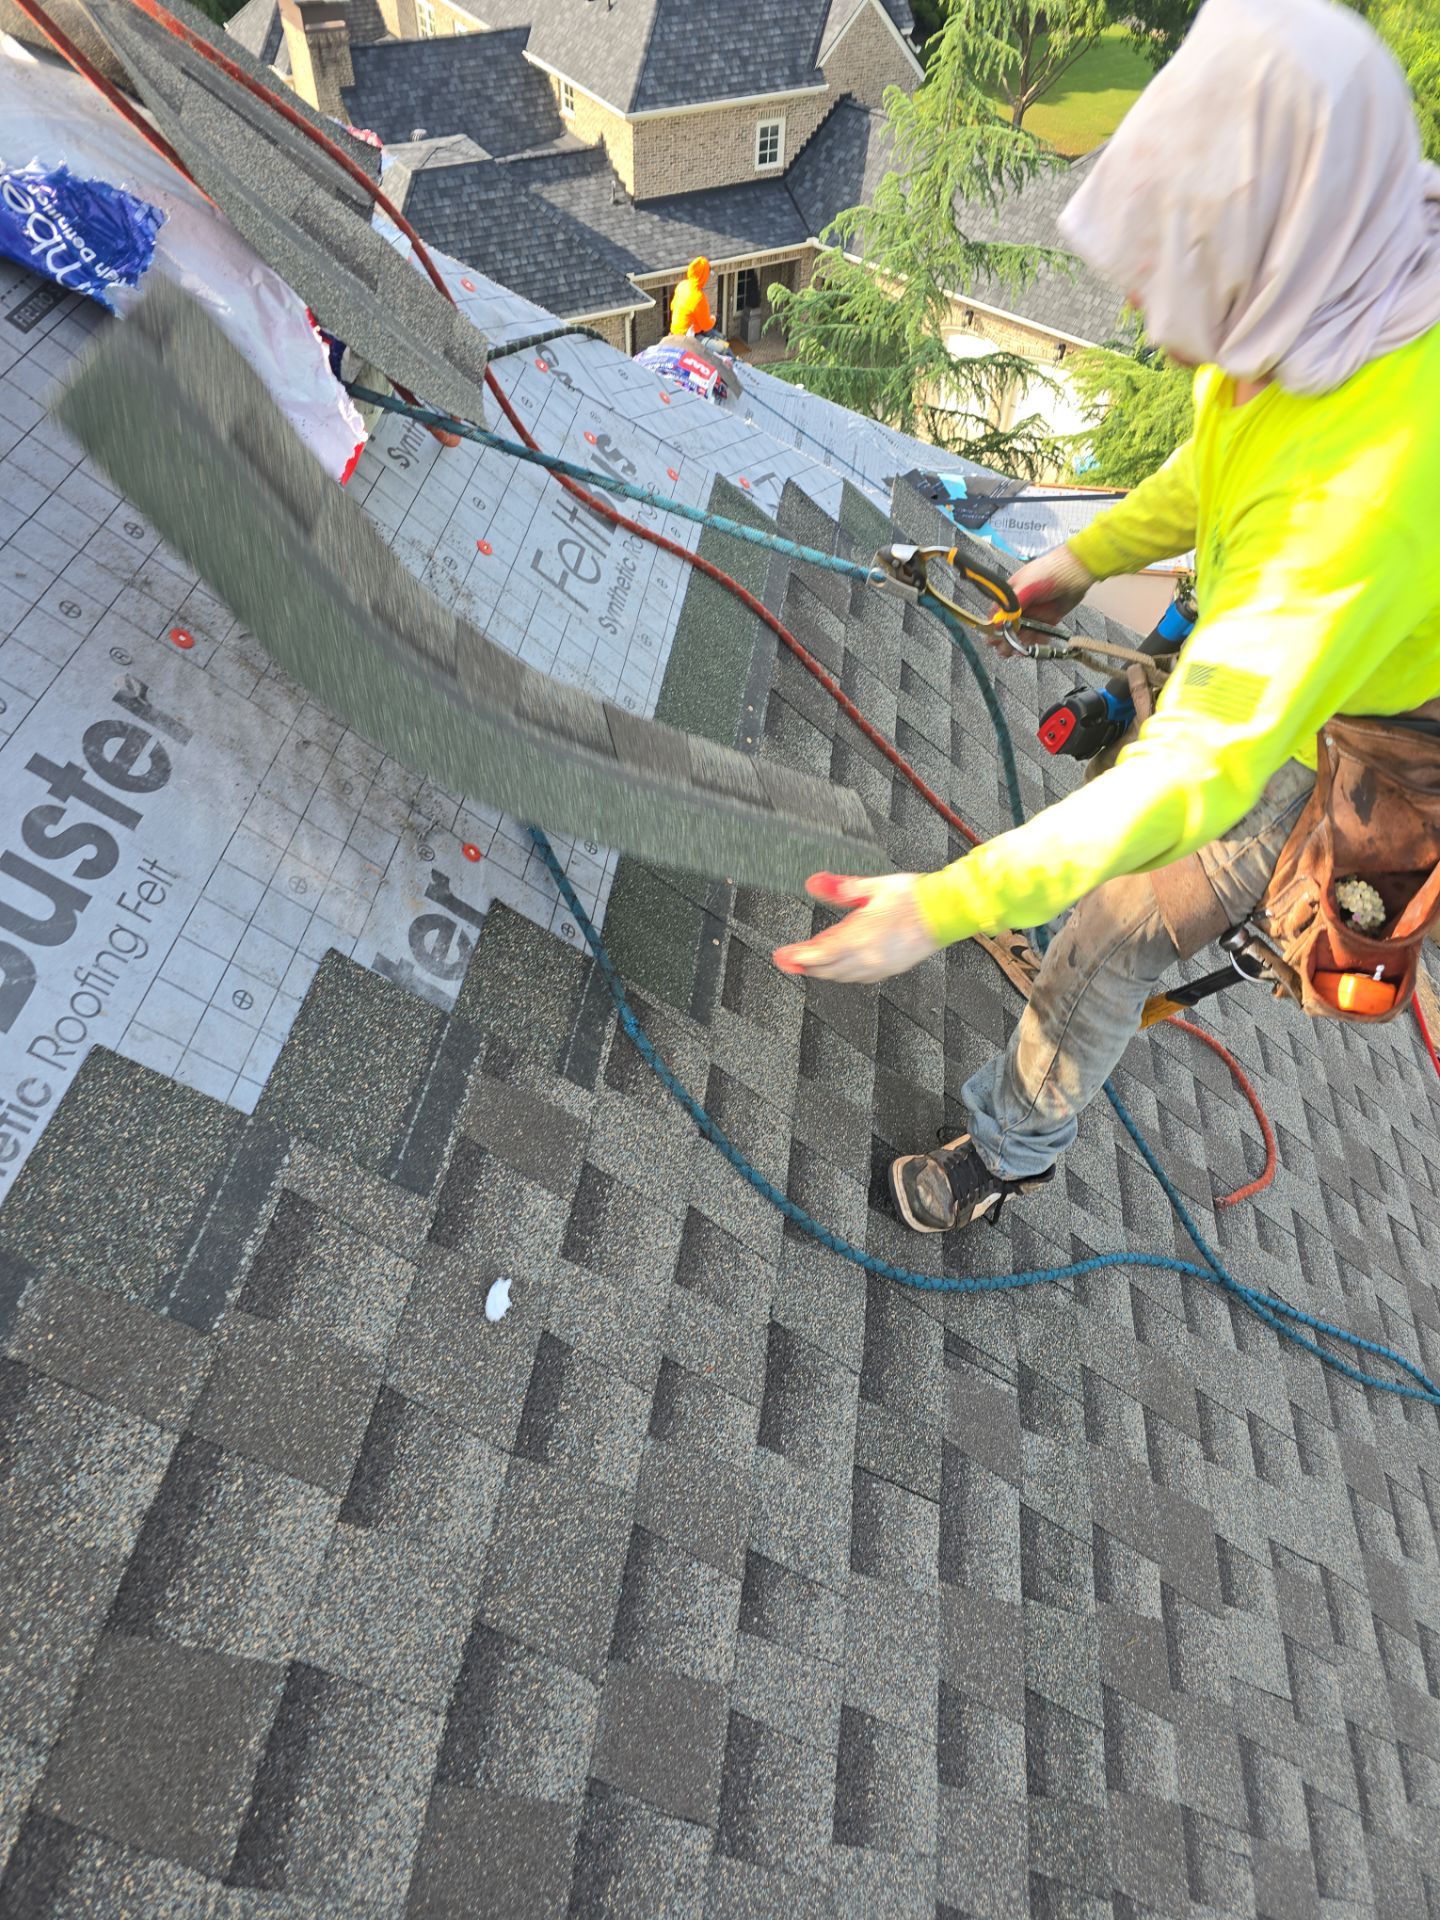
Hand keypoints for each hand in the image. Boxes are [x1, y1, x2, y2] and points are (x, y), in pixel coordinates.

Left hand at [772, 872, 937, 983]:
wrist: (945, 912)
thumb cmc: (914, 898)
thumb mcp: (872, 887)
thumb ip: (840, 888)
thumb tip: (814, 883)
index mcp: (861, 935)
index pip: (819, 953)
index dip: (798, 957)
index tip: (782, 955)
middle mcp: (868, 956)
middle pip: (826, 969)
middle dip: (805, 965)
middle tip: (788, 961)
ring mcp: (879, 966)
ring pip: (841, 975)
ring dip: (822, 970)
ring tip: (809, 963)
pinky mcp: (889, 970)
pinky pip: (858, 976)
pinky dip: (842, 972)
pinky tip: (839, 964)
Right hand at [983, 542, 1095, 656]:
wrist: (1077, 571)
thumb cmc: (1048, 574)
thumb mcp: (1026, 587)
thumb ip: (1011, 607)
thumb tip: (995, 624)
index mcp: (1011, 595)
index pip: (997, 613)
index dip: (994, 627)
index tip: (993, 638)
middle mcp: (1021, 606)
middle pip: (1008, 626)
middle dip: (1004, 639)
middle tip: (1003, 650)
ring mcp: (1035, 613)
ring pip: (1023, 633)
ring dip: (1019, 643)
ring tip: (1017, 653)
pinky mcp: (1048, 620)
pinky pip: (1039, 635)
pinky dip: (1035, 643)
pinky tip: (1032, 649)